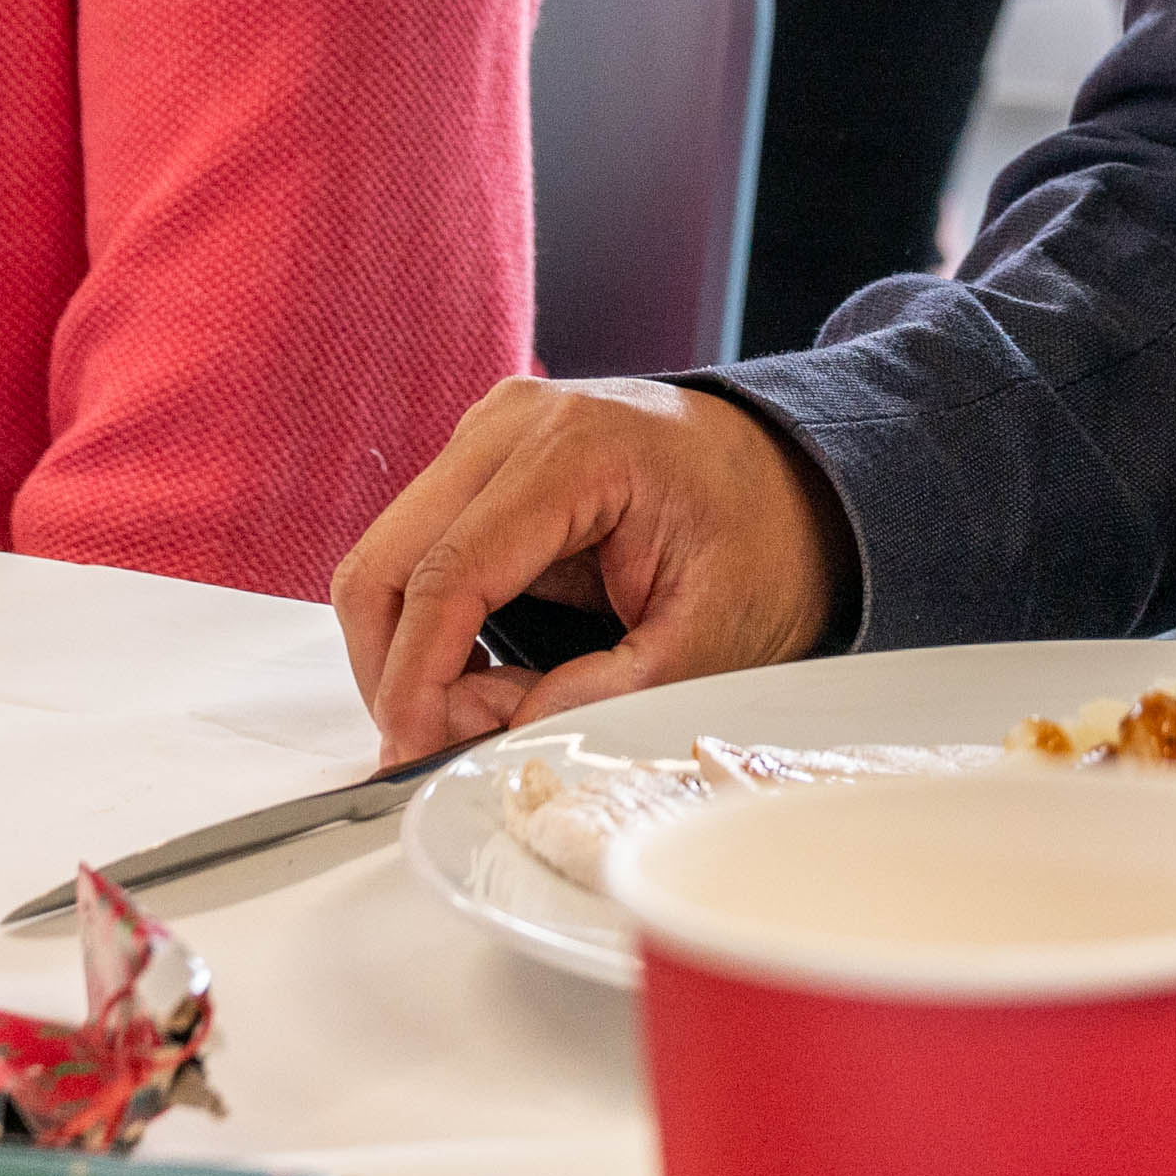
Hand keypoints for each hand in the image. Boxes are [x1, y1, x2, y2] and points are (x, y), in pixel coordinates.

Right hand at [333, 375, 844, 763]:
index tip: (413, 751)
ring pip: (386, 562)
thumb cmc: (763, 541)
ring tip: (499, 703)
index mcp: (577, 449)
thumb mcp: (711, 636)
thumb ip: (611, 690)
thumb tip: (509, 735)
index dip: (418, 676)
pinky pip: (415, 555)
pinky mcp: (480, 462)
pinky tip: (495, 668)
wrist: (790, 478)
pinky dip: (430, 627)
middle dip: (400, 671)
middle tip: (461, 739)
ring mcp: (488, 434)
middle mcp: (513, 423)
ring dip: (413, 653)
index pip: (450, 573)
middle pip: (385, 563)